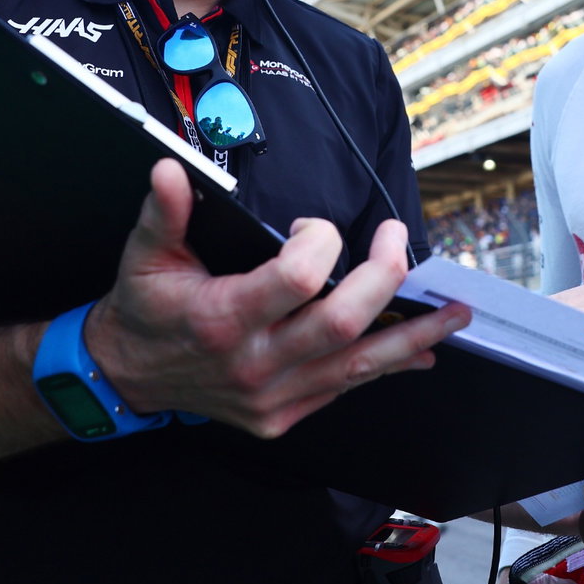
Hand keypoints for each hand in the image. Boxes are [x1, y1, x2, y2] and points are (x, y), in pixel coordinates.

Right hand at [85, 159, 470, 436]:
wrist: (127, 377)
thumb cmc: (145, 308)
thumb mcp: (144, 254)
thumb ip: (166, 212)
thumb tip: (170, 169)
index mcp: (222, 319)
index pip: (298, 280)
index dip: (320, 242)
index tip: (314, 224)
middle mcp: (254, 364)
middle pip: (343, 323)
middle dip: (385, 276)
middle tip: (397, 240)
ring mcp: (275, 396)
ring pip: (359, 364)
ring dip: (415, 336)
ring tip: (456, 313)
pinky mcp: (285, 414)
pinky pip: (347, 386)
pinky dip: (388, 365)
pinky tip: (422, 350)